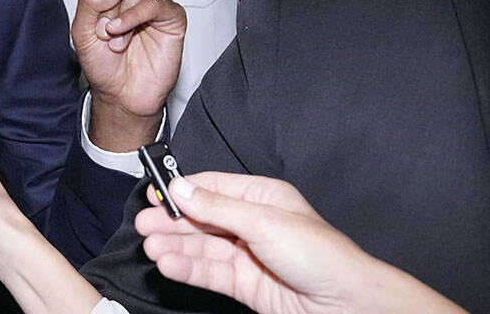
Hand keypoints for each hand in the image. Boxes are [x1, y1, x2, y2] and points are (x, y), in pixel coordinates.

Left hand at [72, 0, 185, 150]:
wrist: (123, 94)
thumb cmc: (102, 65)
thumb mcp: (80, 32)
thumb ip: (87, 2)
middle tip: (103, 24)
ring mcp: (151, 0)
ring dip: (120, 13)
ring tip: (115, 36)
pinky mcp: (170, 15)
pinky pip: (153, 3)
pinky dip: (135, 17)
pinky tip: (126, 33)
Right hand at [136, 172, 465, 313]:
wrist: (346, 304)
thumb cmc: (320, 255)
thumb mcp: (264, 222)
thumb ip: (218, 208)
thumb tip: (182, 187)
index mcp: (262, 197)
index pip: (213, 188)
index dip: (183, 190)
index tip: (154, 192)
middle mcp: (253, 224)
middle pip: (203, 219)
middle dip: (173, 221)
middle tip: (143, 224)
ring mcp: (248, 256)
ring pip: (202, 248)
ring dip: (176, 247)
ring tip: (151, 247)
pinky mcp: (246, 285)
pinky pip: (210, 273)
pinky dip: (188, 268)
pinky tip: (169, 264)